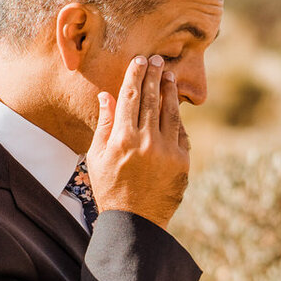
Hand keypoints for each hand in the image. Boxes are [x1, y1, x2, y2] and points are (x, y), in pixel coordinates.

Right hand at [86, 55, 189, 229]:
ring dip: (170, 91)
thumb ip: (104, 124)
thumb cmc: (110, 188)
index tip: (139, 60)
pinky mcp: (182, 161)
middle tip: (157, 59)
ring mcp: (167, 151)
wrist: (135, 221)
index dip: (135, 75)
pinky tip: (175, 106)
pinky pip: (181, 132)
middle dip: (154, 76)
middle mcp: (146, 141)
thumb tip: (107, 95)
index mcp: (122, 139)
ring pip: (170, 112)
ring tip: (169, 75)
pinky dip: (177, 117)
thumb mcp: (97, 157)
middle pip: (152, 99)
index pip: (130, 97)